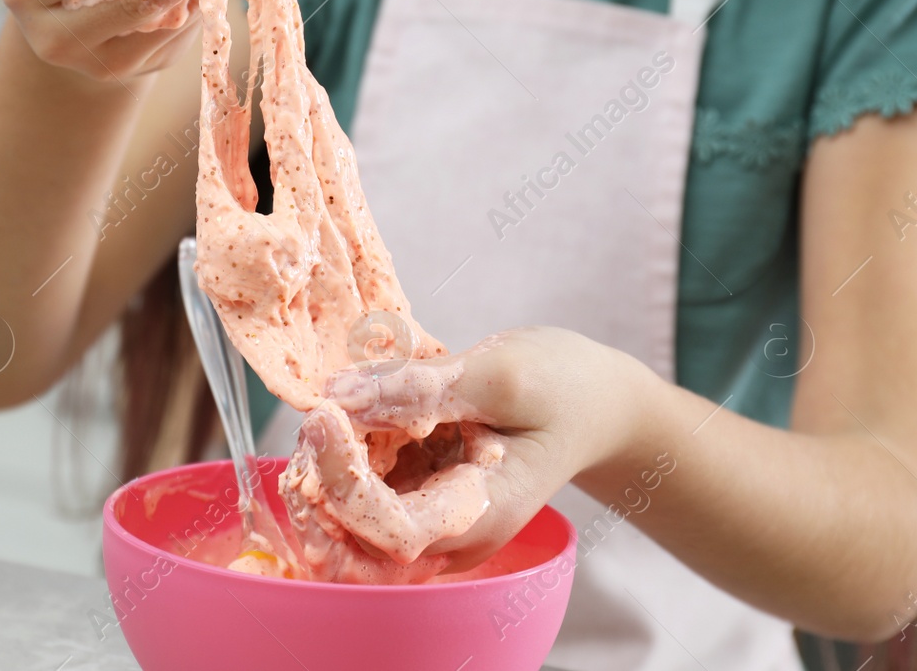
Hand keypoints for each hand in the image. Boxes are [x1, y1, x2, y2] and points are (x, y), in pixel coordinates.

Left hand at [282, 327, 649, 579]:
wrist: (596, 404)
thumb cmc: (564, 388)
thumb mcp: (502, 373)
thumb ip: (421, 389)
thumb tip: (342, 395)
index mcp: (480, 514)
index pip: (390, 532)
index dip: (343, 482)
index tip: (325, 415)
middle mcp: (448, 533)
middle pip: (354, 542)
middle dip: (320, 481)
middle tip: (320, 411)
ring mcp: (429, 517)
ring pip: (346, 521)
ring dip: (324, 466)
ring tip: (336, 405)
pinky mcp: (414, 492)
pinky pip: (359, 489)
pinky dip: (341, 453)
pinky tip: (352, 409)